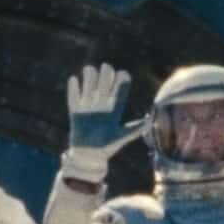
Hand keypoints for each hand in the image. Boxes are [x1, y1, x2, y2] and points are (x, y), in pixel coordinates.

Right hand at [63, 63, 146, 182]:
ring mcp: (88, 109)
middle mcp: (102, 107)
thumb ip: (134, 129)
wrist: (88, 157)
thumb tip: (150, 121)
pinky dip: (73, 90)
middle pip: (104, 87)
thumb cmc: (107, 148)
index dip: (121, 83)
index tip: (123, 73)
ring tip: (89, 69)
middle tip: (106, 66)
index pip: (119, 93)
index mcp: (114, 111)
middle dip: (105, 76)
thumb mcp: (121, 137)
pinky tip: (74, 80)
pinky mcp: (76, 113)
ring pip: (89, 89)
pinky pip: (74, 99)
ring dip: (89, 79)